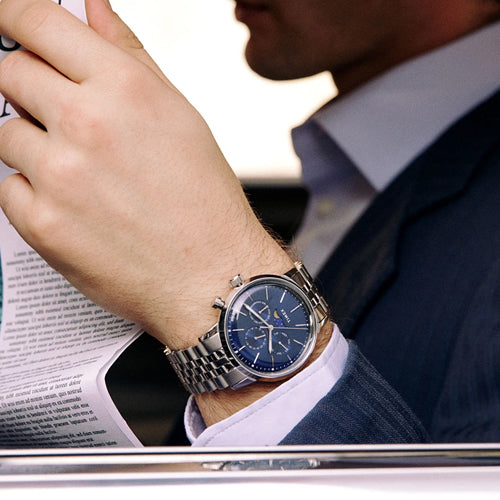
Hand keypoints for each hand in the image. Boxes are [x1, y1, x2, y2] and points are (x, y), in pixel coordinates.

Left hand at [0, 0, 292, 350]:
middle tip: (54, 107)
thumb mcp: (181, 117)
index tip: (7, 20)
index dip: (14, 15)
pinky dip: (32, 190)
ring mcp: (57, 176)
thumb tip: (92, 9)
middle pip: (9, 73)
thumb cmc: (205, 203)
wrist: (209, 276)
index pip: (38, 23)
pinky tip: (76, 204)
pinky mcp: (41, 224)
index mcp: (125, 90)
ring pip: (5, 132)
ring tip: (82, 171)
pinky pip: (8, 187)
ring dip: (33, 142)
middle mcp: (86, 126)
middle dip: (25, 83)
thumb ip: (129, 56)